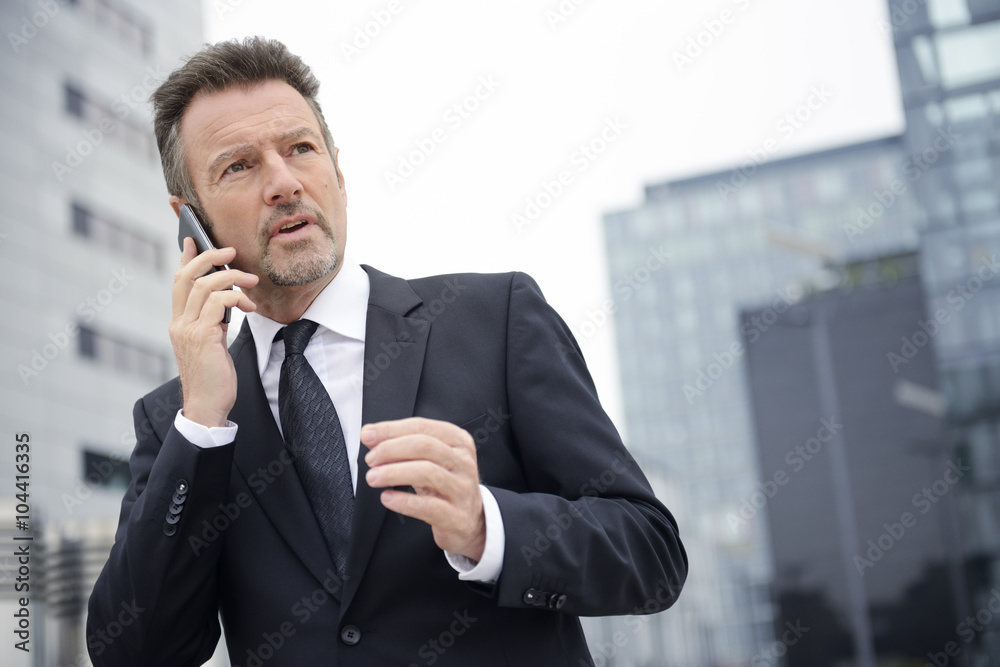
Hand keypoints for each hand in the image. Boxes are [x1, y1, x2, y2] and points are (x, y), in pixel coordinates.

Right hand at [170, 237, 258, 427]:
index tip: (193, 240)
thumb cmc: (213, 375)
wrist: (207, 405)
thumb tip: (225, 299)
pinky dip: (236, 298)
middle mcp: (178, 322)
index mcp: (178, 322)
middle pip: (187, 276)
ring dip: (232, 278)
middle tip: (231, 251)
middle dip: (209, 257)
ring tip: (251, 282)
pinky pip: (219, 303)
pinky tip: (249, 306)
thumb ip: (211, 320)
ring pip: (205, 286)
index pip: (178, 282)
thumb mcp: (210, 341)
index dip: (185, 258)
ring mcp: (188, 329)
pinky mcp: (203, 337)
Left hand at [362, 417, 485, 561]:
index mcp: (458, 442)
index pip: (422, 427)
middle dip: (391, 449)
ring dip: (393, 473)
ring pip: (427, 473)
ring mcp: (462, 489)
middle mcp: (463, 462)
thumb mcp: (430, 460)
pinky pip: (427, 507)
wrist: (470, 520)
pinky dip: (402, 501)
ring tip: (373, 477)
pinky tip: (387, 498)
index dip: (392, 429)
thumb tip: (370, 435)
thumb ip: (404, 445)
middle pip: (425, 446)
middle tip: (371, 459)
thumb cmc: (444, 484)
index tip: (368, 435)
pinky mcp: (456, 516)